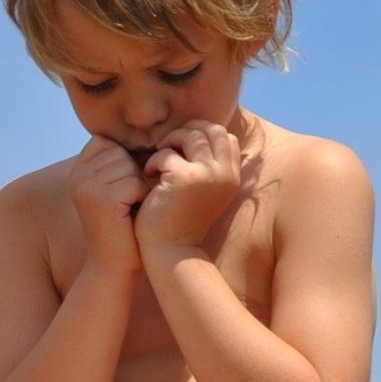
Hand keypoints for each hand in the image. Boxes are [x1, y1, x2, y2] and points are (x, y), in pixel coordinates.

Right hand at [68, 136, 150, 273]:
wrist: (114, 266)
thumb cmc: (123, 225)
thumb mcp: (115, 187)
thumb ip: (118, 161)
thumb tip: (144, 131)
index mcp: (77, 171)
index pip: (108, 143)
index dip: (124, 163)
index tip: (120, 191)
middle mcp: (77, 176)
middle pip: (121, 153)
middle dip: (133, 176)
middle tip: (125, 204)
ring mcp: (87, 187)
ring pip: (130, 167)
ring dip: (139, 188)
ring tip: (128, 210)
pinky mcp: (102, 199)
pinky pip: (136, 183)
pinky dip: (142, 200)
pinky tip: (131, 217)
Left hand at [134, 120, 240, 251]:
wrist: (173, 252)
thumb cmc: (182, 221)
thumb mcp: (203, 192)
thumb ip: (207, 167)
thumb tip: (195, 135)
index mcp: (231, 177)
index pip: (225, 135)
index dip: (202, 133)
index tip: (182, 147)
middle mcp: (224, 174)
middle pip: (212, 129)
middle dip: (187, 132)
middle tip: (167, 147)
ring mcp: (207, 175)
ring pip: (191, 135)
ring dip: (169, 143)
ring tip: (158, 162)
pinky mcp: (184, 179)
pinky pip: (166, 154)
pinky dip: (154, 162)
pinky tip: (149, 177)